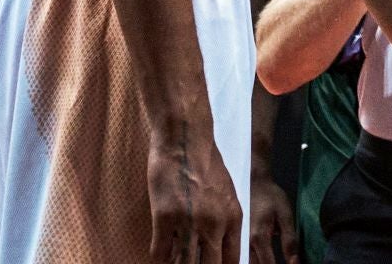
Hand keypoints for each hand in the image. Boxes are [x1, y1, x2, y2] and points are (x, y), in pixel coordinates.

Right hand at [148, 124, 243, 263]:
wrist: (186, 139)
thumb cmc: (206, 165)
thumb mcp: (227, 194)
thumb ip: (224, 221)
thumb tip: (218, 246)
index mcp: (233, 218)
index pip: (231, 261)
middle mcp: (214, 224)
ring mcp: (189, 222)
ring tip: (174, 263)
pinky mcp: (164, 217)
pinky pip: (160, 253)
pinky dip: (158, 260)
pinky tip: (158, 259)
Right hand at [247, 165, 298, 263]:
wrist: (253, 182)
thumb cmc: (271, 197)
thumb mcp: (286, 215)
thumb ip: (290, 240)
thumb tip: (294, 263)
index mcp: (258, 237)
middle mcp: (245, 244)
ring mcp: (238, 243)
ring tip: (272, 261)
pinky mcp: (236, 241)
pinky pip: (244, 258)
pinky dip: (253, 262)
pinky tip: (263, 260)